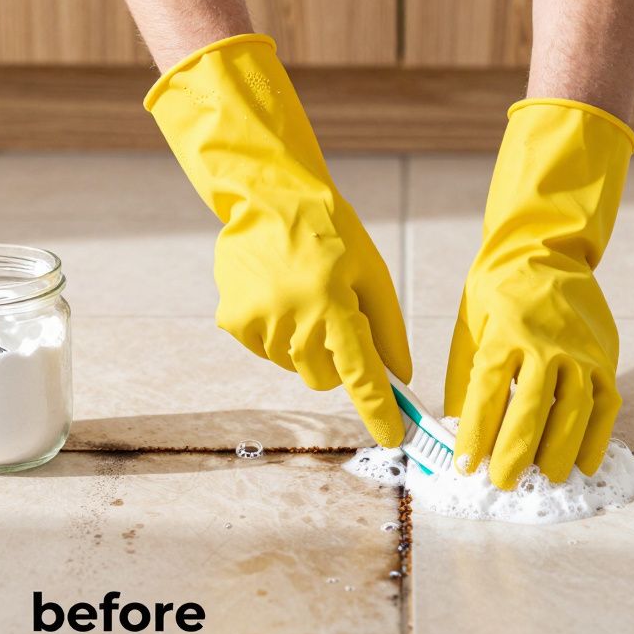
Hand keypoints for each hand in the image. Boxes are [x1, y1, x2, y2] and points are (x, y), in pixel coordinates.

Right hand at [146, 34, 410, 446]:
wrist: (270, 196)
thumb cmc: (331, 233)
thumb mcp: (372, 272)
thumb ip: (388, 327)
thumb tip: (400, 376)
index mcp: (334, 304)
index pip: (361, 374)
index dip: (378, 410)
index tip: (391, 437)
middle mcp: (294, 317)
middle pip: (323, 378)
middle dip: (336, 363)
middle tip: (338, 324)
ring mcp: (259, 321)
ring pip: (292, 366)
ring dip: (304, 346)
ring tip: (304, 298)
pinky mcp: (233, 320)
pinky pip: (263, 351)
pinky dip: (275, 335)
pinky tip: (277, 297)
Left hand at [444, 98, 633, 489]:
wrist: (544, 248)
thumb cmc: (497, 291)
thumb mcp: (469, 325)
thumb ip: (464, 377)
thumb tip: (455, 430)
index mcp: (504, 334)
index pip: (488, 393)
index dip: (476, 434)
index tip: (464, 467)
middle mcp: (546, 344)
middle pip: (532, 409)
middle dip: (516, 453)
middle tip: (502, 483)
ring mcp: (581, 352)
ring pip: (574, 411)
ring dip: (559, 452)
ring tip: (545, 479)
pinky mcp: (605, 357)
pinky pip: (605, 405)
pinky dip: (596, 438)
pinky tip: (583, 464)